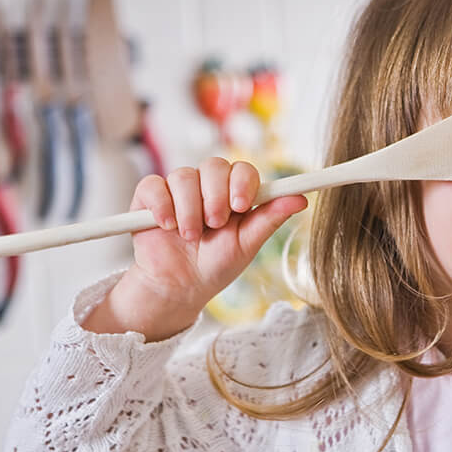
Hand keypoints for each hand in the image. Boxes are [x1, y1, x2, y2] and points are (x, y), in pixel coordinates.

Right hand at [83, 158, 306, 339]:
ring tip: (190, 236)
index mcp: (234, 192)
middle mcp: (206, 185)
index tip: (240, 205)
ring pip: (183, 176)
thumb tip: (302, 199)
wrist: (181, 286)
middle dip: (215, 196)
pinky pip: (153, 185)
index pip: (242, 169)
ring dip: (189, 209)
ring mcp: (177, 189)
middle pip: (213, 165)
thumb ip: (270, 218)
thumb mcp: (247, 244)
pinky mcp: (149, 197)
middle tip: (214, 224)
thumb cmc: (217, 264)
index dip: (242, 182)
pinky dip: (161, 206)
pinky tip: (167, 225)